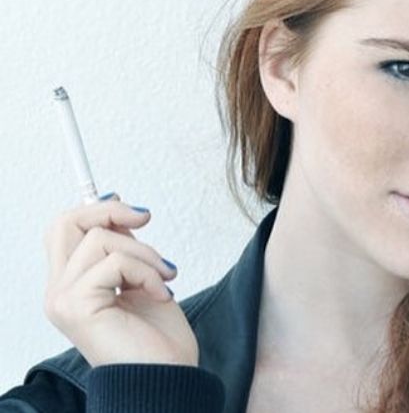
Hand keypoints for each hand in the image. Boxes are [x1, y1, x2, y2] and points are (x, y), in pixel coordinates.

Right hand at [42, 193, 198, 367]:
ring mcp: (63, 299)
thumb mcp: (142, 280)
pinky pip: (116, 262)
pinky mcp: (75, 305)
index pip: (64, 231)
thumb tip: (122, 213)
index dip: (96, 210)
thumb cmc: (159, 340)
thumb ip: (125, 252)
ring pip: (101, 240)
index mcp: (73, 286)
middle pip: (64, 224)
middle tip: (145, 218)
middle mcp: (59, 292)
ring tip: (165, 278)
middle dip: (109, 210)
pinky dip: (148, 273)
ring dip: (146, 253)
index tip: (134, 212)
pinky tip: (161, 295)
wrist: (168, 379)